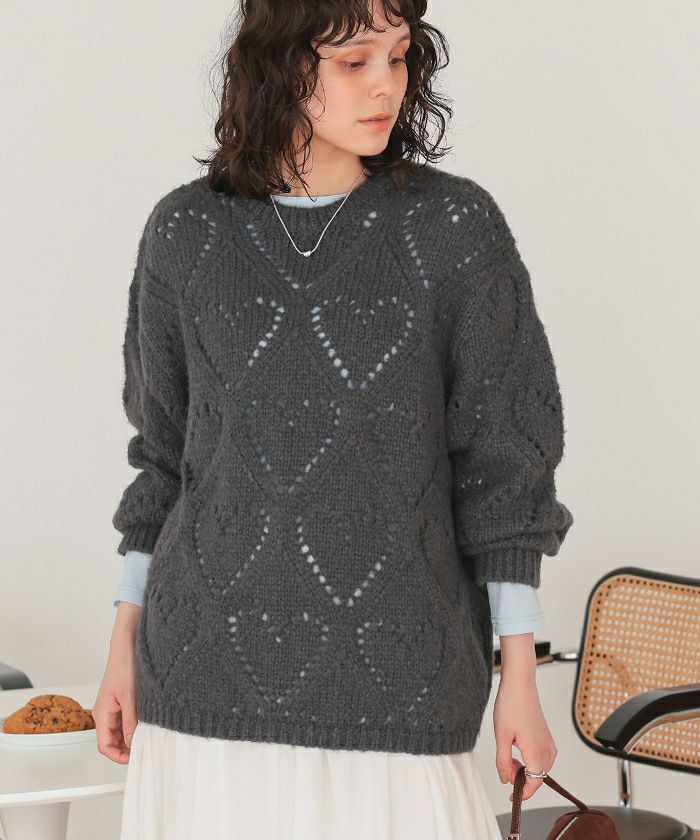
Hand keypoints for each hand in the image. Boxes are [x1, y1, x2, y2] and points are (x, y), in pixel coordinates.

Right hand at [93, 638, 137, 763]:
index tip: (135, 759)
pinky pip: (125, 719)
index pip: (105, 746)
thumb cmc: (124, 666)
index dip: (118, 756)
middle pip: (112, 741)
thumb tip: (133, 743)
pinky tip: (147, 723)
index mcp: (102, 714)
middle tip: (145, 749)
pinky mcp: (121, 700)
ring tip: (148, 737)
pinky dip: (134, 725)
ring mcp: (113, 707)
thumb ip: (130, 721)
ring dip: (131, 736)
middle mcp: (105, 712)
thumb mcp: (130, 697)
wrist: (127, 645)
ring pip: (120, 731)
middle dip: (126, 748)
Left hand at [493, 676, 556, 800]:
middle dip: (520, 777)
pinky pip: (541, 756)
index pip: (534, 782)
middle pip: (537, 776)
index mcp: (536, 751)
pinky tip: (517, 748)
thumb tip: (506, 779)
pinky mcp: (547, 736)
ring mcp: (549, 742)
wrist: (520, 685)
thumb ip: (503, 761)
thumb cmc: (511, 706)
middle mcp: (547, 749)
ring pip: (539, 767)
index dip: (523, 793)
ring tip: (508, 754)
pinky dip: (530, 759)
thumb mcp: (501, 737)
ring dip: (525, 768)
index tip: (512, 797)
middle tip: (504, 765)